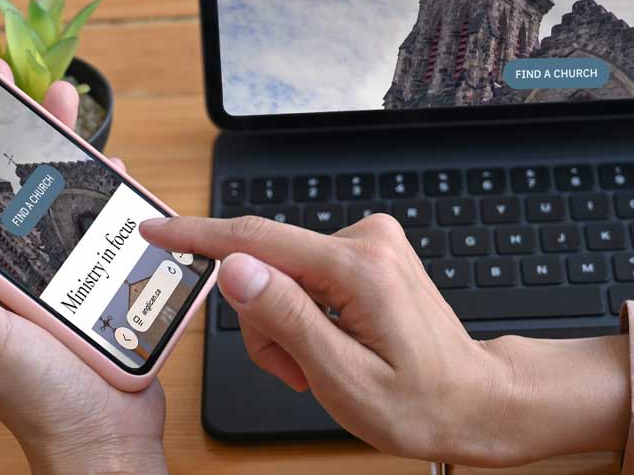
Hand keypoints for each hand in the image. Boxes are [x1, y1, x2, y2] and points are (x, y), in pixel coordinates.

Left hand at [0, 58, 166, 474]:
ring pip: (55, 189)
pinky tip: (111, 166)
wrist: (106, 438)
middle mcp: (9, 261)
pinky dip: (106, 188)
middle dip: (1, 123)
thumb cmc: (35, 396)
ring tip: (59, 99)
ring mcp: (56, 265)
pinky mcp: (100, 273)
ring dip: (56, 142)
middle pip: (3, 178)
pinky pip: (102, 219)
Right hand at [140, 214, 630, 465]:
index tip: (157, 231)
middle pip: (266, 264)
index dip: (198, 236)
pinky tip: (327, 345)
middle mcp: (364, 240)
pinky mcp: (366, 252)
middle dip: (264, 322)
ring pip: (280, 275)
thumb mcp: (342, 376)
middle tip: (295, 370)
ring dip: (284, 324)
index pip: (256, 239)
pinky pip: (303, 276)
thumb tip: (235, 267)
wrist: (475, 400)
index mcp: (358, 266)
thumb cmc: (420, 402)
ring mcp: (368, 243)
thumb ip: (285, 317)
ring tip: (316, 366)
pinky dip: (302, 314)